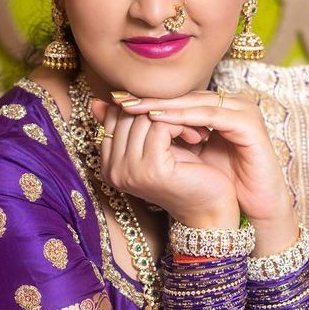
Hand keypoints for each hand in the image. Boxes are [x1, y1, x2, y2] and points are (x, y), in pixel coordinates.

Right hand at [89, 99, 238, 227]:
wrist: (210, 208)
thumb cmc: (186, 176)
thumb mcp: (154, 146)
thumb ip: (130, 126)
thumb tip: (98, 101)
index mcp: (109, 167)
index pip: (114, 117)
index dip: (143, 108)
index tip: (169, 117)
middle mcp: (114, 172)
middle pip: (128, 114)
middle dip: (159, 110)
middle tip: (186, 120)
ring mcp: (130, 171)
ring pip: (144, 117)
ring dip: (174, 117)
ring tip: (194, 130)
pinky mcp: (152, 168)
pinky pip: (160, 126)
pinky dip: (181, 125)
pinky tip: (196, 137)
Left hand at [113, 89, 295, 231]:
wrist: (253, 207)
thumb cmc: (218, 185)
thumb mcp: (180, 159)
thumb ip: (155, 139)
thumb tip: (112, 119)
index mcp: (215, 108)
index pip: (176, 96)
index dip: (146, 99)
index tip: (115, 103)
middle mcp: (229, 103)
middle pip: (183, 94)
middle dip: (150, 98)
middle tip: (120, 100)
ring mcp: (241, 110)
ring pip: (194, 101)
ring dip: (161, 105)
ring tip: (133, 108)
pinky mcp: (248, 123)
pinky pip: (210, 115)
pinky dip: (183, 117)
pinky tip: (159, 120)